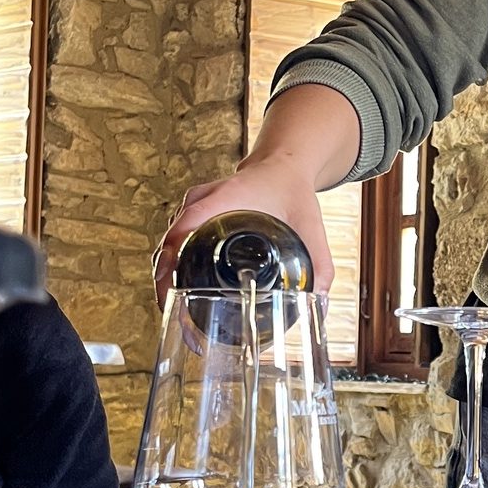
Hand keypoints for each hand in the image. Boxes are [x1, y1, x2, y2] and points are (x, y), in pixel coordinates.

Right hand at [153, 162, 333, 302]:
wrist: (283, 167)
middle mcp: (201, 202)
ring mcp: (193, 209)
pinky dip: (175, 270)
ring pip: (168, 246)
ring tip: (179, 316)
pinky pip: (175, 244)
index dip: (172, 261)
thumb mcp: (310, 227)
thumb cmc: (292, 192)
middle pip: (170, 243)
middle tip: (179, 319)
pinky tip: (183, 296)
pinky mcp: (193, 218)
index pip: (185, 227)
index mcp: (224, 198)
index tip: (170, 291)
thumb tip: (319, 304)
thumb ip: (320, 265)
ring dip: (168, 280)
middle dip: (167, 284)